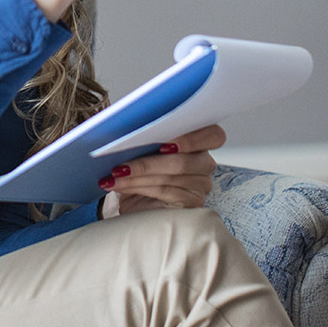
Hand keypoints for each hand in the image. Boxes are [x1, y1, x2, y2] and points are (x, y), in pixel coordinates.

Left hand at [97, 125, 225, 216]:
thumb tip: (125, 122)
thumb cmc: (140, 168)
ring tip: (114, 173)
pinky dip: (138, 186)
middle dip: (149, 161)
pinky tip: (120, 184)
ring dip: (137, 175)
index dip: (191, 138)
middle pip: (185, 161)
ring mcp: (201, 185)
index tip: (164, 141)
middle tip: (124, 161)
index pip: (213, 135)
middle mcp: (204, 163)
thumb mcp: (141, 145)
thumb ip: (144, 131)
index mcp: (198, 140)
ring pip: (171, 177)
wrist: (135, 200)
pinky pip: (165, 192)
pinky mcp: (191, 204)